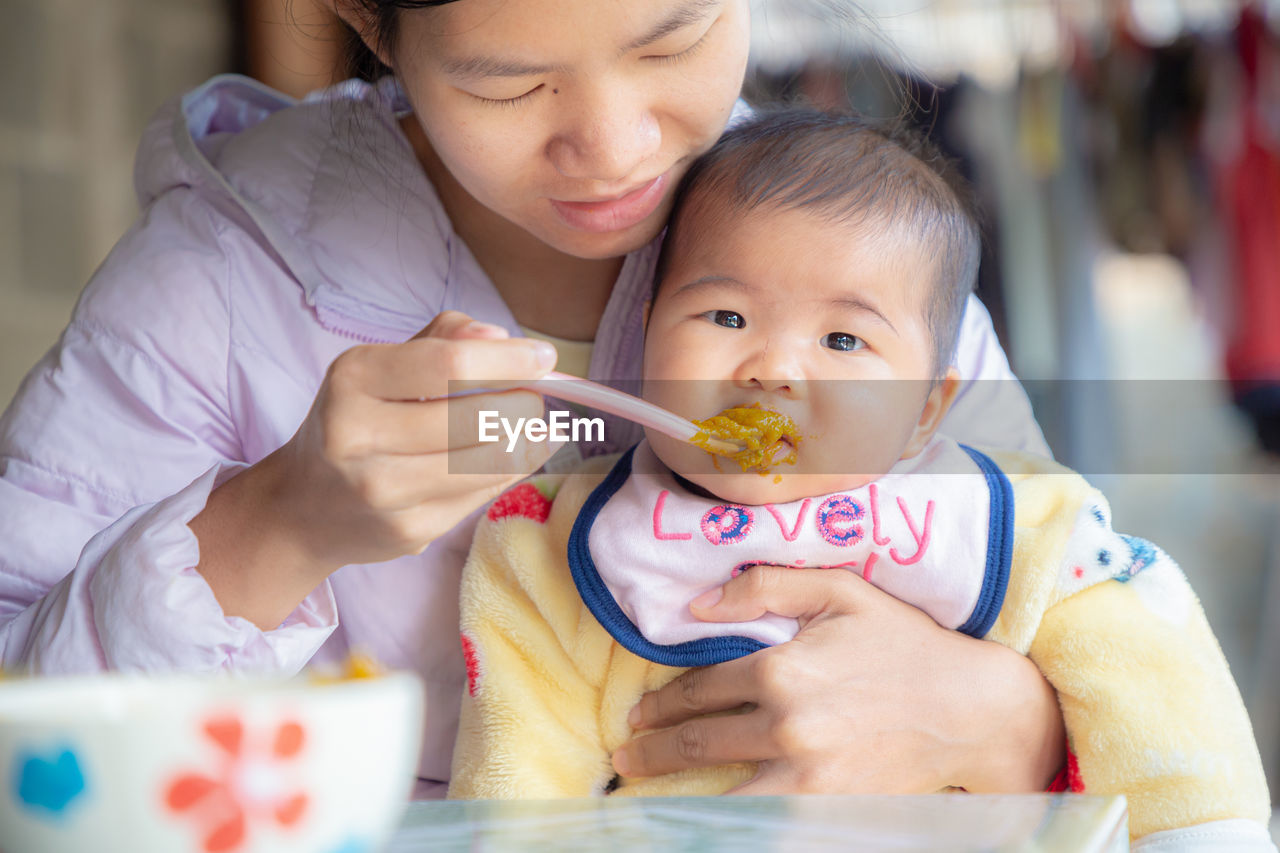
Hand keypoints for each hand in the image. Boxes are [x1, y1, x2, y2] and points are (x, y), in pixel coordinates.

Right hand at [193, 311, 556, 627]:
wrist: (303, 509)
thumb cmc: (357, 422)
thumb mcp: (382, 368)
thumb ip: (442, 341)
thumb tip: (499, 337)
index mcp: (353, 378)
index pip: (450, 364)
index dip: (510, 360)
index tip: (544, 357)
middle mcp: (359, 435)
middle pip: (478, 416)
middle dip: (526, 404)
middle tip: (536, 399)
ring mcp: (382, 490)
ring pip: (491, 460)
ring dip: (527, 441)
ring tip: (532, 428)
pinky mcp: (408, 531)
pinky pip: (484, 495)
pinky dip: (508, 472)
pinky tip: (508, 458)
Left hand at [613, 567, 1063, 793]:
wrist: (969, 709)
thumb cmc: (903, 644)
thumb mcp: (841, 591)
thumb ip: (765, 585)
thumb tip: (698, 604)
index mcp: (782, 670)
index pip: (700, 690)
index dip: (663, 703)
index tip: (639, 712)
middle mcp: (786, 726)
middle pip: (698, 743)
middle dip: (652, 750)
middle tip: (626, 753)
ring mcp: (807, 776)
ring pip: (720, 789)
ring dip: (674, 792)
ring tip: (642, 790)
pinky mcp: (827, 809)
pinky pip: (761, 820)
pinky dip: (727, 820)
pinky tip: (705, 818)